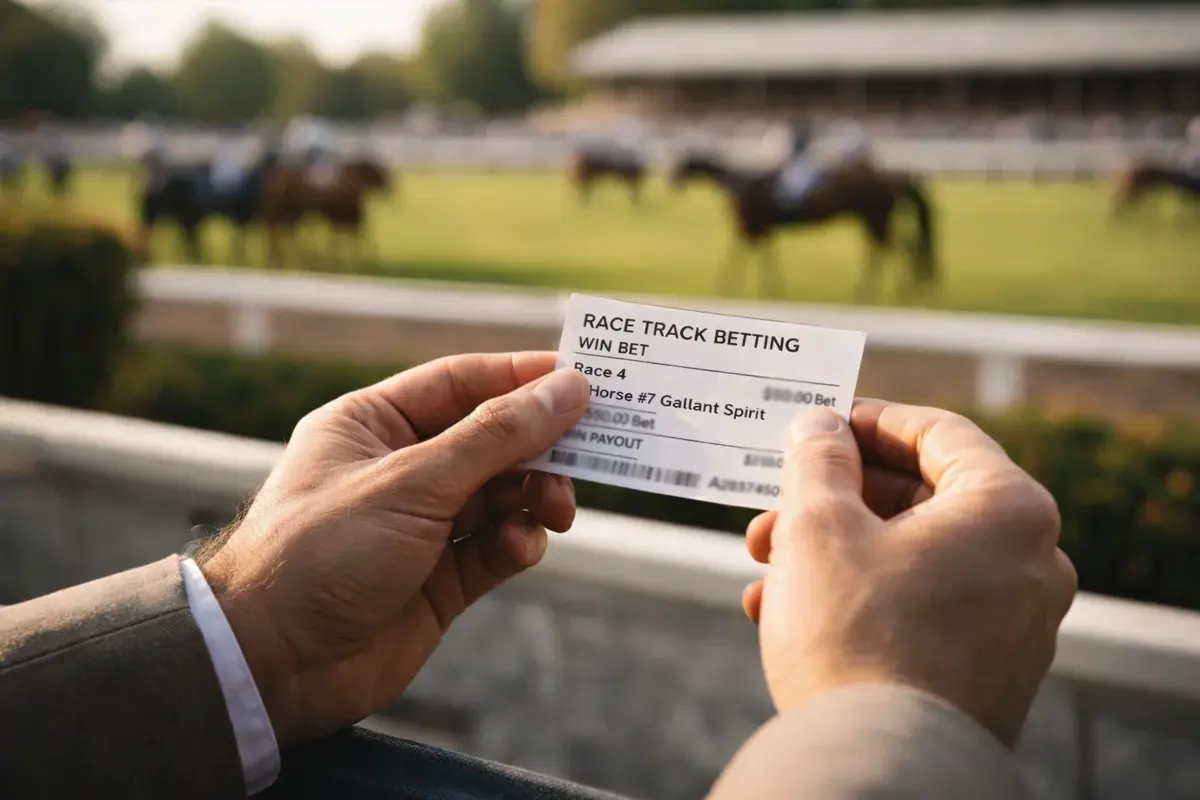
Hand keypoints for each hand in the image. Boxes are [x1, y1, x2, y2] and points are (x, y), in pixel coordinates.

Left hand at [200, 353, 588, 745]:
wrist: (272, 665)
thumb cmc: (321, 552)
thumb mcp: (412, 482)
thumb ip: (496, 437)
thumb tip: (568, 389)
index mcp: (373, 424)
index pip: (461, 383)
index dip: (522, 378)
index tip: (583, 381)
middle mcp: (401, 469)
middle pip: (492, 440)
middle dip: (540, 448)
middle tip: (590, 455)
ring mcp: (422, 526)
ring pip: (503, 495)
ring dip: (536, 498)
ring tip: (557, 510)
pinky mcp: (440, 578)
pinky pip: (496, 546)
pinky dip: (517, 542)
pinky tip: (519, 547)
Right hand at [742, 401, 1076, 747]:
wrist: (881, 767)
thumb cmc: (854, 637)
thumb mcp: (819, 527)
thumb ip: (818, 460)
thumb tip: (819, 427)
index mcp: (1008, 510)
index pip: (939, 433)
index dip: (869, 421)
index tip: (819, 424)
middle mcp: (1030, 562)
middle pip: (922, 499)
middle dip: (836, 500)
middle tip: (775, 506)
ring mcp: (1014, 623)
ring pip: (912, 557)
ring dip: (835, 552)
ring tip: (764, 567)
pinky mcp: (988, 671)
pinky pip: (921, 609)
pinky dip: (859, 598)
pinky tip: (784, 613)